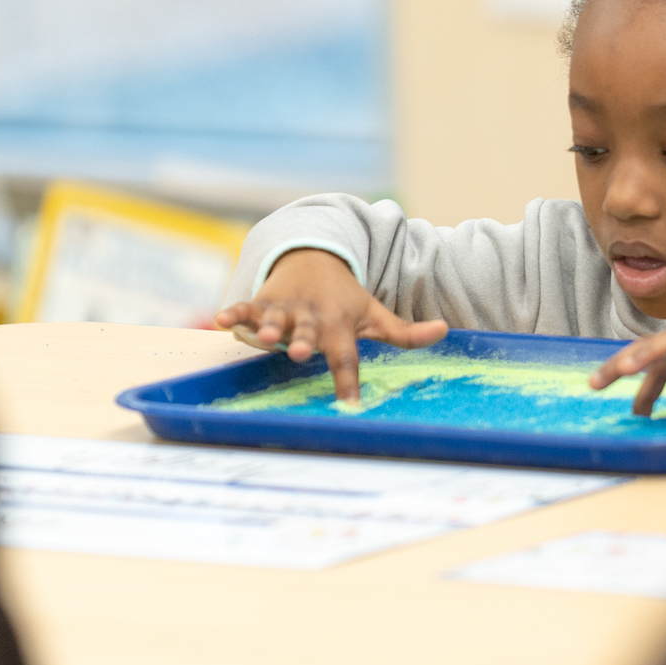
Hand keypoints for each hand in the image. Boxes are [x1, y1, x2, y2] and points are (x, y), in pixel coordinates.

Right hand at [213, 250, 447, 401]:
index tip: (350, 406)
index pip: (347, 358)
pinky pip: (246, 307)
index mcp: (340, 325)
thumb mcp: (375, 314)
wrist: (314, 258)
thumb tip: (446, 331)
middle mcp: (312, 318)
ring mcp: (286, 308)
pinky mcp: (263, 301)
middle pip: (309, 333)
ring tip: (264, 336)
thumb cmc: (345, 300)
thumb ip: (406, 333)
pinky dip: (233, 312)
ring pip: (277, 319)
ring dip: (269, 327)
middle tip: (302, 353)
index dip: (348, 381)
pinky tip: (220, 320)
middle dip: (304, 343)